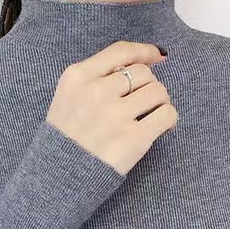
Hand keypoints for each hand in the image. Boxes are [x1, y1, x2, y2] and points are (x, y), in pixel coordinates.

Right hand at [45, 40, 177, 175]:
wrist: (60, 177)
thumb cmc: (67, 137)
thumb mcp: (68, 97)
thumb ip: (96, 79)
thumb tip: (144, 62)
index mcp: (78, 77)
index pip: (121, 51)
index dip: (145, 52)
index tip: (158, 56)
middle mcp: (97, 92)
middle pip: (143, 73)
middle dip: (149, 85)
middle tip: (145, 102)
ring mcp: (116, 115)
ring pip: (158, 92)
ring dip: (161, 101)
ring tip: (152, 114)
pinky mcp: (134, 138)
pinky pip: (167, 115)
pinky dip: (169, 118)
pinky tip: (162, 126)